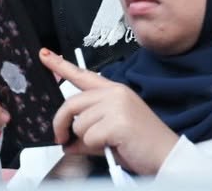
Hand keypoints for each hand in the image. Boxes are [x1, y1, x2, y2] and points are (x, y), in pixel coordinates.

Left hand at [41, 49, 178, 176]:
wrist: (167, 155)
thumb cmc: (142, 144)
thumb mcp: (110, 134)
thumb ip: (87, 133)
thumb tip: (67, 141)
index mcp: (114, 91)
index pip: (83, 75)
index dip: (60, 65)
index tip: (44, 54)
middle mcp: (115, 93)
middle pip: (71, 104)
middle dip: (61, 124)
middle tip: (62, 139)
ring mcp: (117, 105)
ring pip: (80, 124)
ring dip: (87, 141)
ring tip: (107, 143)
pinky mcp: (118, 121)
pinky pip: (89, 138)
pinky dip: (96, 148)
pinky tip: (113, 147)